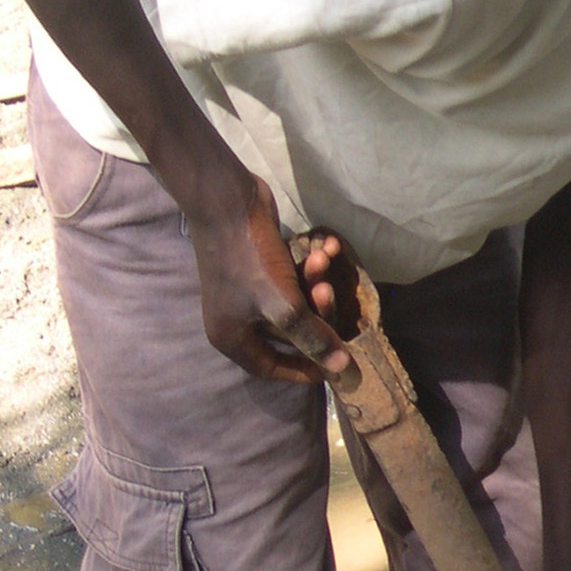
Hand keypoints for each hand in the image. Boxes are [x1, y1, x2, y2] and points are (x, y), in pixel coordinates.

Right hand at [189, 176, 348, 382]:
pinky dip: (311, 267)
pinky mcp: (261, 268)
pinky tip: (326, 246)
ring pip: (295, 303)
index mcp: (231, 337)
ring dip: (315, 283)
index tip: (332, 367)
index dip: (302, 370)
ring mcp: (248, 292)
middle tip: (329, 292)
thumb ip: (313, 338)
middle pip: (289, 333)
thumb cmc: (249, 260)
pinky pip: (293, 279)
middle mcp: (237, 318)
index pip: (269, 367)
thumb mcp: (285, 307)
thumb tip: (343, 369)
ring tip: (322, 260)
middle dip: (315, 313)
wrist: (228, 201)